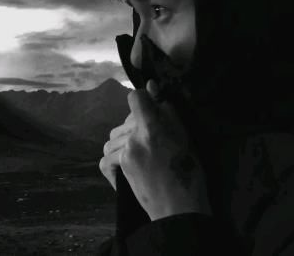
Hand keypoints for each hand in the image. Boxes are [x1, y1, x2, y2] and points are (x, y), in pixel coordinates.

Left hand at [99, 79, 212, 220]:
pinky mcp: (119, 172)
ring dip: (124, 140)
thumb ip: (166, 109)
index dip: (143, 99)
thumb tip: (151, 86)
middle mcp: (134, 139)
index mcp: (152, 127)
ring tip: (140, 151)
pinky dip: (112, 159)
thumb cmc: (188, 169)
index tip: (151, 108)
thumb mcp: (184, 135)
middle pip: (126, 119)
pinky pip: (105, 158)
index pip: (135, 98)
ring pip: (113, 138)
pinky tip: (124, 163)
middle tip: (155, 138)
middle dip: (138, 123)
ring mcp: (124, 156)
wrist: (178, 206)